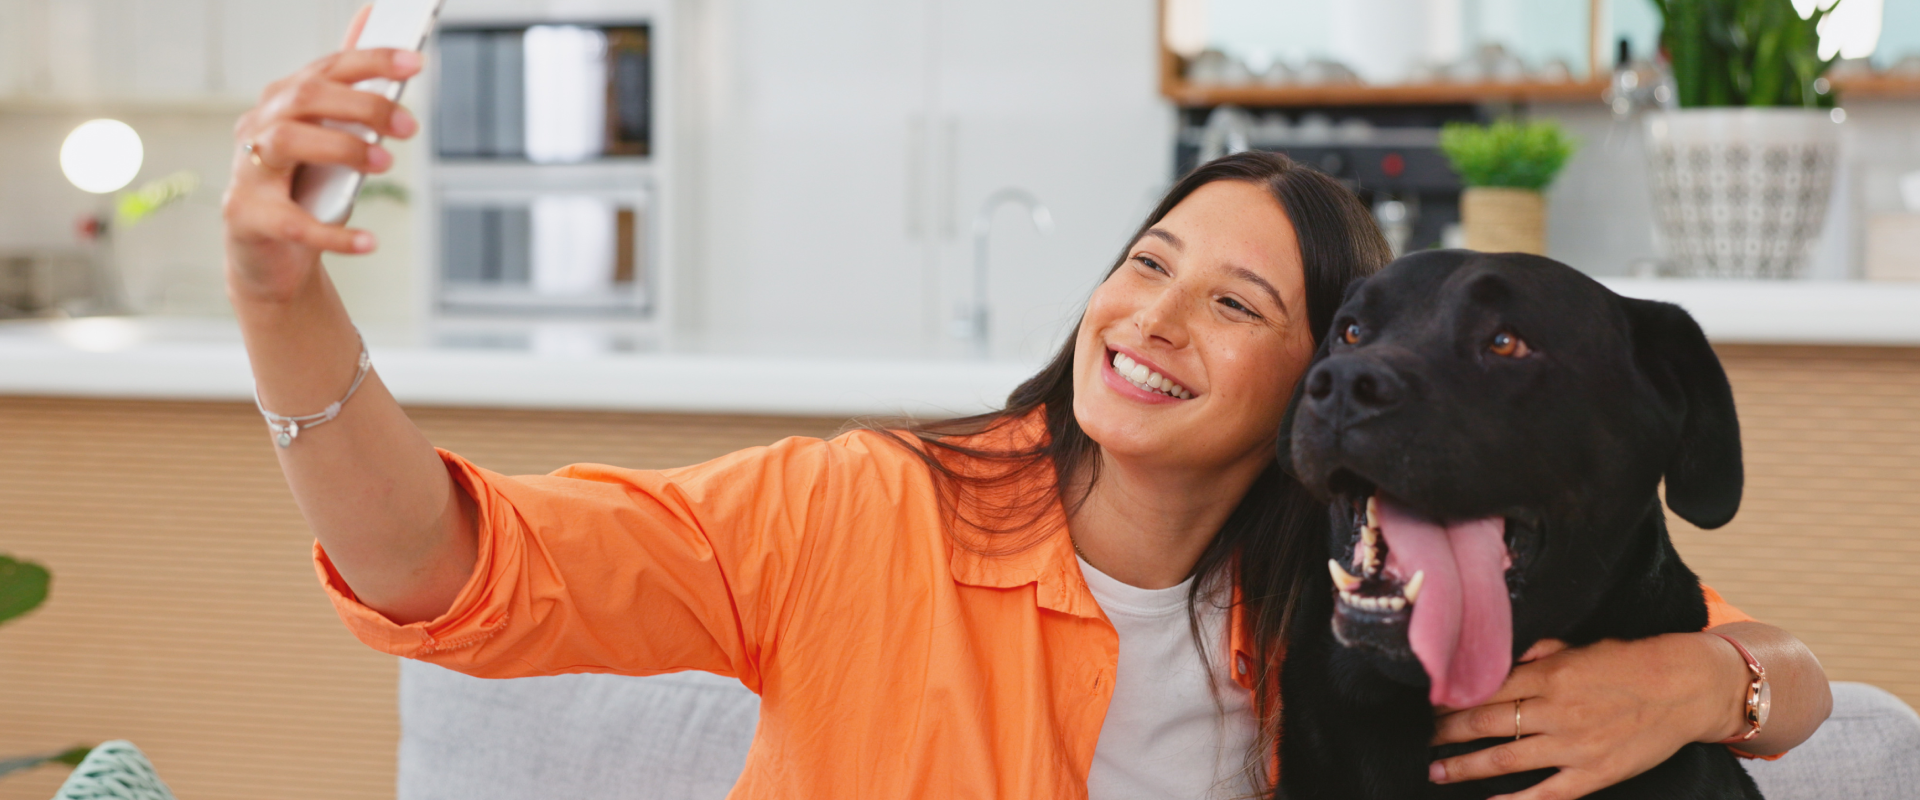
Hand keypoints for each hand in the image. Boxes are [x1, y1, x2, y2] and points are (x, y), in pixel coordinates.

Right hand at [223, 4, 420, 303]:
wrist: (268, 255)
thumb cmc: (302, 190)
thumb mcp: (328, 137)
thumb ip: (348, 87)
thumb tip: (370, 19)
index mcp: (282, 103)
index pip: (328, 70)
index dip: (371, 60)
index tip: (416, 61)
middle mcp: (259, 128)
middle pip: (306, 98)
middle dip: (363, 105)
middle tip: (409, 127)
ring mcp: (247, 172)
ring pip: (287, 142)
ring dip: (342, 149)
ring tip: (385, 166)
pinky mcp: (247, 217)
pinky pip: (293, 222)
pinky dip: (335, 233)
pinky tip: (369, 242)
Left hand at [1426, 634, 1746, 799]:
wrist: (1685, 687)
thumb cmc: (1630, 662)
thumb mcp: (1581, 646)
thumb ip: (1541, 652)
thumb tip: (1504, 656)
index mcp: (1550, 674)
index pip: (1485, 688)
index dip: (1453, 698)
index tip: (1431, 705)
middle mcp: (1556, 710)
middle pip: (1486, 723)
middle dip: (1448, 732)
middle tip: (1425, 738)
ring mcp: (1574, 745)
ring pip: (1505, 759)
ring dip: (1464, 766)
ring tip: (1437, 770)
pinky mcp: (1594, 773)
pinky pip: (1546, 794)